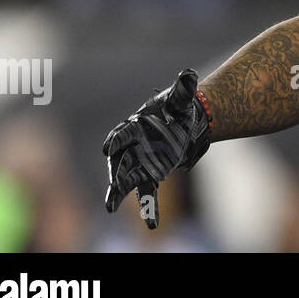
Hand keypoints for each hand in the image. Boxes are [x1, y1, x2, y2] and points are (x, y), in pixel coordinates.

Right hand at [103, 68, 210, 228]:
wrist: (184, 123)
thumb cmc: (177, 109)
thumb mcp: (182, 99)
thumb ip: (183, 88)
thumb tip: (190, 73)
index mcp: (134, 126)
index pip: (121, 134)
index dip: (115, 140)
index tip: (108, 148)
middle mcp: (131, 148)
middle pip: (118, 162)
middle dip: (113, 173)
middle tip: (109, 187)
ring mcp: (138, 164)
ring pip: (126, 180)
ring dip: (119, 193)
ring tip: (109, 207)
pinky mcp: (149, 176)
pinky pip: (146, 194)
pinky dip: (148, 208)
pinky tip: (152, 225)